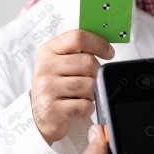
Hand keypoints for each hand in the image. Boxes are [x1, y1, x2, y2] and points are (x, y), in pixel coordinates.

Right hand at [30, 29, 114, 144]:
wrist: (43, 115)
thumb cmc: (58, 85)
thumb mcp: (62, 62)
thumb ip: (81, 51)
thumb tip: (108, 47)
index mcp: (48, 50)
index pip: (77, 38)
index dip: (99, 44)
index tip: (109, 53)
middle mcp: (44, 67)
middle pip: (88, 62)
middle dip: (95, 74)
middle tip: (88, 81)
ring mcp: (46, 89)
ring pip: (89, 85)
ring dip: (91, 93)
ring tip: (80, 95)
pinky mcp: (51, 110)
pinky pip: (85, 105)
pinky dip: (87, 108)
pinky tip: (77, 107)